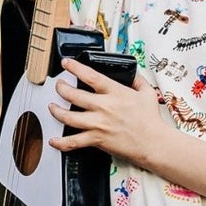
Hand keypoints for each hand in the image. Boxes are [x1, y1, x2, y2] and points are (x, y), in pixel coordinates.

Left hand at [50, 58, 168, 165]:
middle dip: (61, 88)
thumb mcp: (147, 94)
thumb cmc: (151, 120)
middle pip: (73, 95)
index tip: (66, 63)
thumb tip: (133, 74)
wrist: (153, 142)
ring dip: (56, 111)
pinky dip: (61, 142)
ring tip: (52, 108)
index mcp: (114, 93)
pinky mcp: (97, 139)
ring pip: (68, 117)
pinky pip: (74, 141)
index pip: (90, 76)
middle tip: (59, 86)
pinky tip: (54, 140)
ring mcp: (98, 124)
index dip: (75, 67)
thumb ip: (138, 81)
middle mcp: (103, 107)